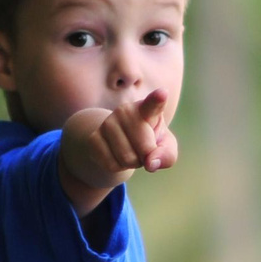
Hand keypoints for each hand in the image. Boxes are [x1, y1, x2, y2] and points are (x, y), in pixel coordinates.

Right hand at [58, 91, 176, 214]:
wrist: (119, 139)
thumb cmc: (149, 140)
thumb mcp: (164, 147)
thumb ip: (167, 155)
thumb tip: (150, 164)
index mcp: (147, 109)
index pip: (152, 103)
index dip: (157, 99)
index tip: (162, 93)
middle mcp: (125, 111)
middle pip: (145, 149)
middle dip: (147, 158)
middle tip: (143, 150)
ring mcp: (107, 123)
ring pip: (127, 159)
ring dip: (132, 164)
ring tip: (130, 151)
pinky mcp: (93, 138)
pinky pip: (112, 165)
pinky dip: (119, 168)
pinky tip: (117, 156)